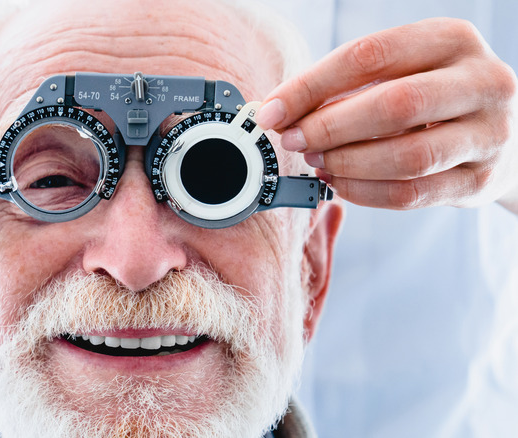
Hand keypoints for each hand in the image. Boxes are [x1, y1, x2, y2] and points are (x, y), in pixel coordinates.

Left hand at [256, 18, 517, 214]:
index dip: (310, 86)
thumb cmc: (430, 99)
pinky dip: (364, 192)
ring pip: (406, 157)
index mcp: (452, 39)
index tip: (272, 111)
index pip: (368, 56)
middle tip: (293, 141)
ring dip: (347, 163)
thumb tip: (278, 112)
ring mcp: (489, 134)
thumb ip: (345, 87)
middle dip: (328, 128)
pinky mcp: (481, 181)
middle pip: (393, 106)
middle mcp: (482, 81)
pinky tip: (339, 183)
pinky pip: (412, 193)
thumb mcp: (399, 73)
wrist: (500, 135)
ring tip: (316, 161)